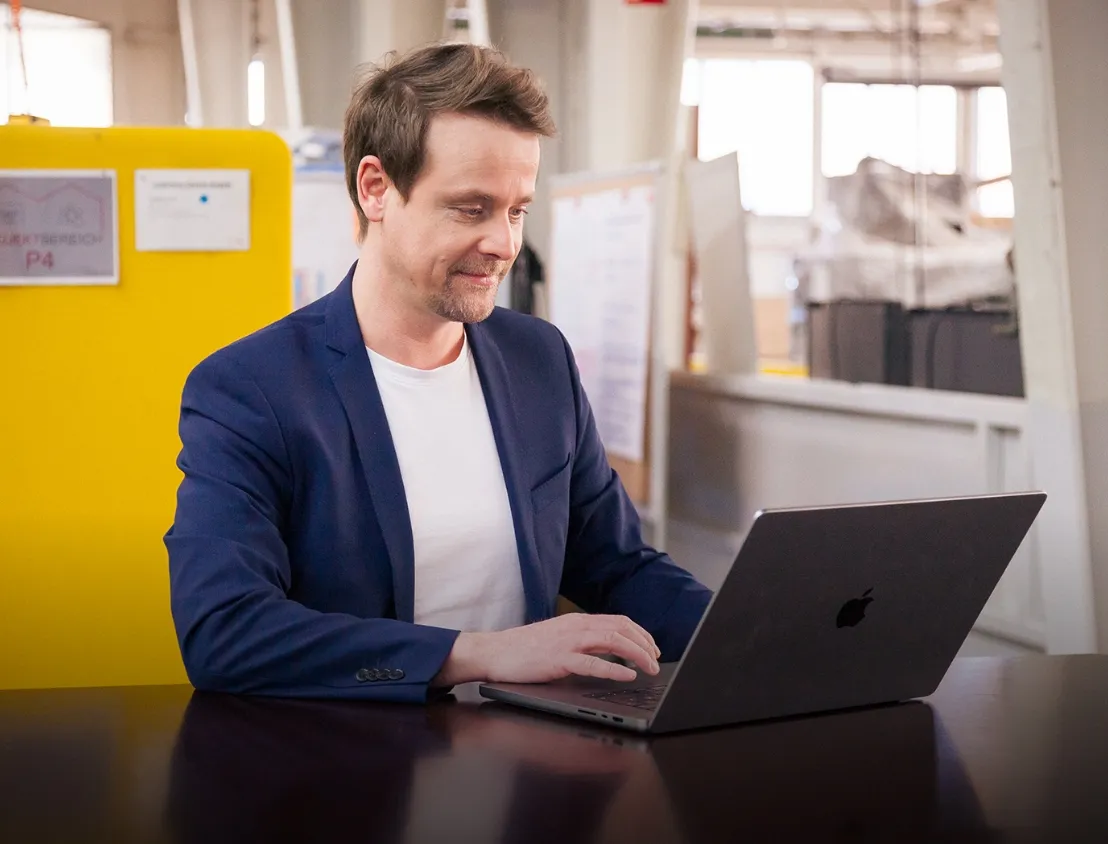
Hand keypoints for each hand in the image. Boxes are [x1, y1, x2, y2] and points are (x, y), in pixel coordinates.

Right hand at [435, 613, 660, 685]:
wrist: (495, 651)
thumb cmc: (524, 649)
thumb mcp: (558, 638)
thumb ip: (581, 641)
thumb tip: (607, 652)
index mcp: (577, 621)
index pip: (618, 621)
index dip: (640, 634)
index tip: (652, 648)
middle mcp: (576, 626)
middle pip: (621, 628)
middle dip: (644, 644)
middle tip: (656, 660)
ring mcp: (568, 641)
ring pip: (613, 641)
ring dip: (637, 654)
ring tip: (650, 667)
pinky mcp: (559, 659)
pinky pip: (593, 663)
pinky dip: (615, 669)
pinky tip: (628, 675)